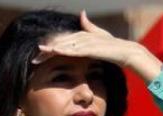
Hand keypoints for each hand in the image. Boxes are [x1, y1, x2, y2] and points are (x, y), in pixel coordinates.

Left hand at [32, 11, 162, 82]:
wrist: (128, 53)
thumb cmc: (114, 47)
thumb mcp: (100, 36)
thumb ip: (89, 26)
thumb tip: (82, 12)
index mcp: (82, 37)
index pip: (63, 42)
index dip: (50, 47)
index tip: (39, 54)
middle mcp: (83, 37)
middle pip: (62, 42)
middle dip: (47, 49)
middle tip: (34, 56)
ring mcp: (88, 42)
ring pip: (66, 45)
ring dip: (53, 48)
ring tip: (40, 51)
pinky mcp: (93, 47)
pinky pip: (76, 48)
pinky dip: (66, 49)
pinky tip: (56, 51)